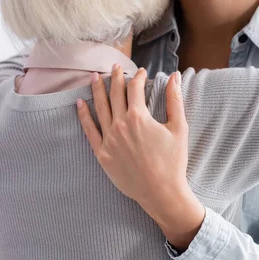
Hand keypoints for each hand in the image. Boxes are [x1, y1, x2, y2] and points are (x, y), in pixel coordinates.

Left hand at [76, 65, 190, 216]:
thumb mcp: (179, 128)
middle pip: (115, 94)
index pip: (134, 88)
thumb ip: (174, 100)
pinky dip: (83, 116)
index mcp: (138, 117)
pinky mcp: (102, 154)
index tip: (142, 73)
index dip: (138, 77)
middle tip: (115, 67)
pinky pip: (89, 131)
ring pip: (99, 108)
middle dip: (115, 78)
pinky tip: (79, 104)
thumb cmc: (173, 162)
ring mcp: (108, 139)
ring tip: (94, 77)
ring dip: (97, 90)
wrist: (161, 192)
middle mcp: (120, 125)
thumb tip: (174, 76)